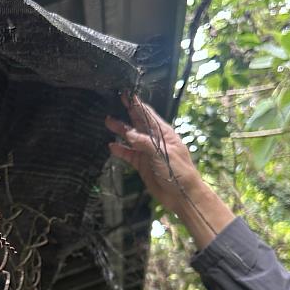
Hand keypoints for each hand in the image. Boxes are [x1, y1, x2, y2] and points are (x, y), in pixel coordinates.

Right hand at [105, 94, 199, 215]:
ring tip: (108, 122)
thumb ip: (145, 143)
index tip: (128, 94)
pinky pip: (129, 155)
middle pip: (138, 123)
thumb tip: (128, 134)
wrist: (182, 195)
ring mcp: (147, 152)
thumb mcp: (163, 154)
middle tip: (117, 101)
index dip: (137, 104)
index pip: (148, 115)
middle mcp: (154, 141)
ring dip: (121, 130)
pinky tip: (111, 147)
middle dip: (128, 112)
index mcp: (164, 134)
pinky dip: (120, 151)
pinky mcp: (142, 164)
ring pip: (131, 138)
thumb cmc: (179, 172)